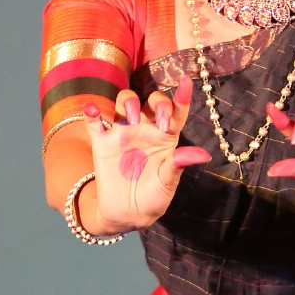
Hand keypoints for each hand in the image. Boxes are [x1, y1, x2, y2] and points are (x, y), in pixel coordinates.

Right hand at [81, 77, 209, 231]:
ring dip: (127, 101)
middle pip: (150, 100)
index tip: (186, 81)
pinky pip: (94, 121)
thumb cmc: (154, 196)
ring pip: (124, 102)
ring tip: (129, 118)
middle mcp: (146, 129)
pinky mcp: (102, 142)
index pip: (176, 112)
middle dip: (157, 102)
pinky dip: (91, 112)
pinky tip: (93, 110)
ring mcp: (123, 133)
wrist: (127, 213)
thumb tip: (202, 155)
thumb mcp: (168, 182)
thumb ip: (179, 164)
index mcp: (166, 137)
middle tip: (160, 121)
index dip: (182, 96)